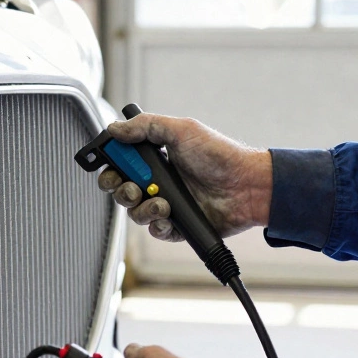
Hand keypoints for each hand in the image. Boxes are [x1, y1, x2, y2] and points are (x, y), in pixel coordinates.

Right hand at [97, 113, 272, 240]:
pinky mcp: (177, 225)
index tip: (113, 167)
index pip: (120, 164)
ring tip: (162, 203)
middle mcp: (157, 181)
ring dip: (143, 209)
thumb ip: (145, 126)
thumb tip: (114, 128)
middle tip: (134, 188)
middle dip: (121, 191)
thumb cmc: (218, 155)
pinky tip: (169, 216)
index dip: (111, 167)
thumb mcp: (181, 130)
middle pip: (121, 191)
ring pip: (135, 213)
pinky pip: (155, 230)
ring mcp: (166, 204)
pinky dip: (158, 225)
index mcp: (155, 158)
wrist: (246, 186)